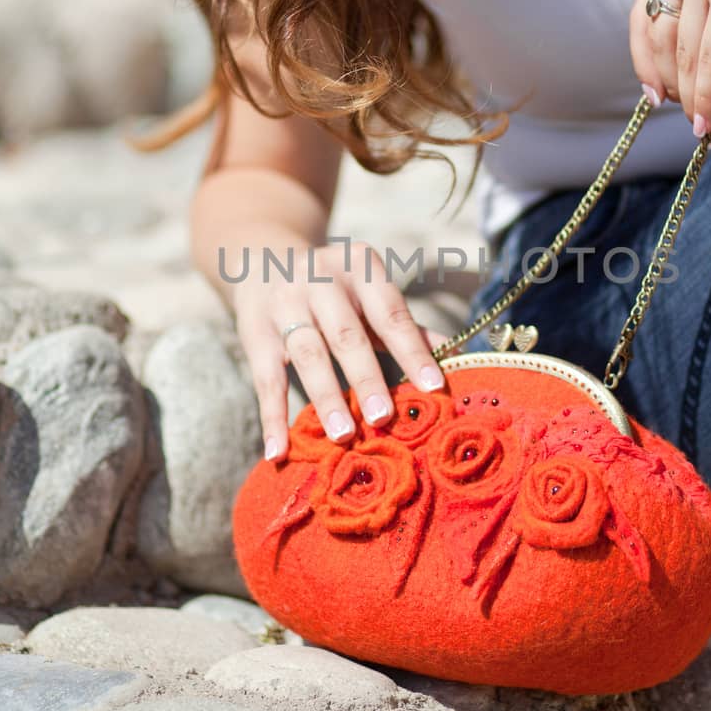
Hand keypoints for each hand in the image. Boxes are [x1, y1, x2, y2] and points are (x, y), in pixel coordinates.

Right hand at [232, 239, 445, 462]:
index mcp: (361, 268)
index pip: (391, 313)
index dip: (413, 350)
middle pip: (346, 334)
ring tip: (343, 435)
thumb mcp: (369, 294)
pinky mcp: (254, 332)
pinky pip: (264, 379)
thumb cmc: (335, 289)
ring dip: (326, 397)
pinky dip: (272, 417)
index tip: (434, 387)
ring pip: (307, 354)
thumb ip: (406, 325)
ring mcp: (284, 304)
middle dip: (366, 377)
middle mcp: (321, 280)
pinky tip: (279, 451)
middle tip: (383, 418)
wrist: (263, 260)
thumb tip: (456, 355)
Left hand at [629, 0, 710, 138]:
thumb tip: (678, 79)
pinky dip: (708, 98)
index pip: (643, 14)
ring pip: (683, 55)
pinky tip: (709, 122)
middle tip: (685, 113)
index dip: (643, 59)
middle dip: (671, 85)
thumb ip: (701, 23)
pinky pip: (710, 62)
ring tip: (702, 126)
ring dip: (691, 99)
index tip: (652, 92)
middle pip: (659, 38)